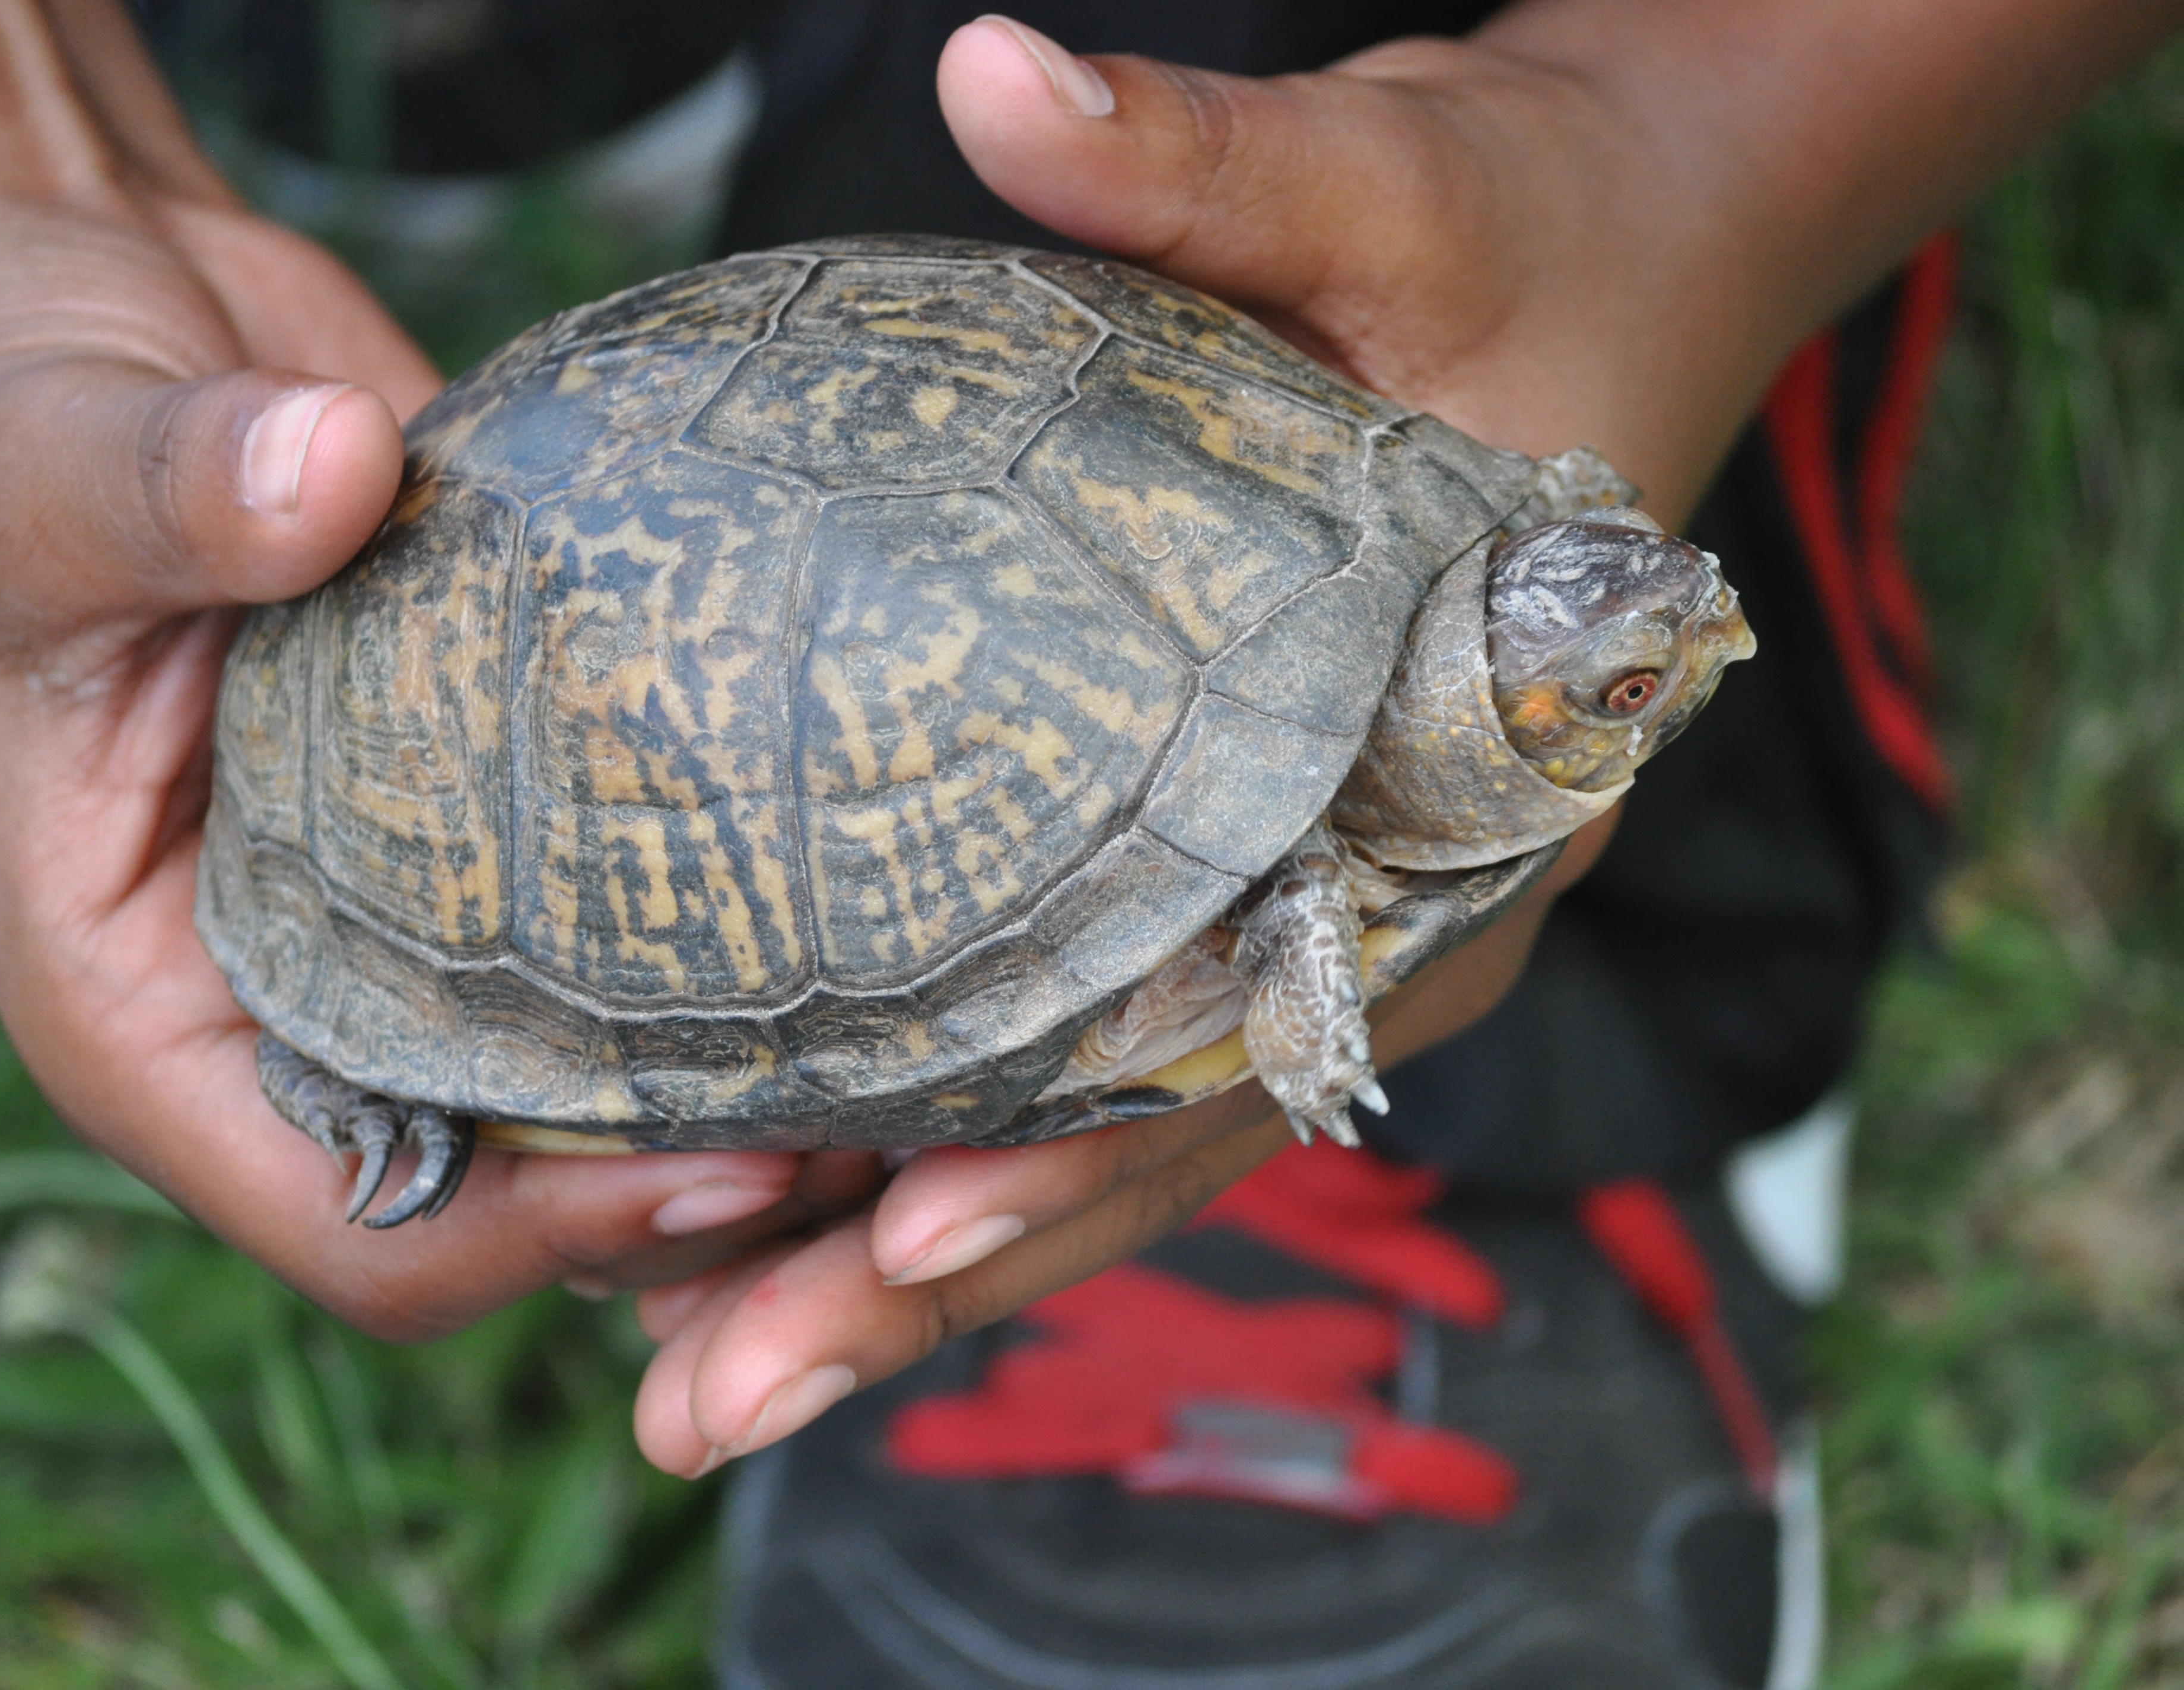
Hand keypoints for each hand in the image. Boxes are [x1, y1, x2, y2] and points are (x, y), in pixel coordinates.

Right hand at [0, 1, 881, 1336]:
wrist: (38, 301)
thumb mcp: (37, 465)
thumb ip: (171, 492)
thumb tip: (327, 470)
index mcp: (147, 1016)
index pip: (363, 1226)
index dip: (548, 1232)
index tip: (735, 1160)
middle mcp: (279, 1004)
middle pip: (514, 1201)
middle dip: (691, 1191)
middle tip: (900, 1125)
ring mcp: (389, 919)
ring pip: (587, 1092)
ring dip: (742, 1087)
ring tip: (936, 1044)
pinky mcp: (476, 816)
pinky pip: (616, 936)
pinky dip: (732, 945)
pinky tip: (884, 892)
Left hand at [620, 0, 2179, 1471]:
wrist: (1629, 242)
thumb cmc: (1528, 242)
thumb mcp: (1382, 196)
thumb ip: (1200, 167)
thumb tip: (998, 69)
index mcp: (1459, 794)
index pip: (1261, 1019)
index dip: (1091, 1144)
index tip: (906, 1238)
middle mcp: (1391, 899)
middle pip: (1156, 1141)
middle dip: (938, 1278)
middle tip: (714, 1400)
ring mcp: (1319, 909)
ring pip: (1116, 1136)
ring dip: (917, 1261)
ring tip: (706, 1379)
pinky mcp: (1247, 874)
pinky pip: (1097, 1048)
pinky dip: (958, 1140)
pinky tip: (792, 1205)